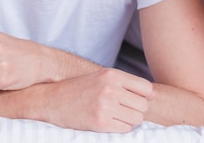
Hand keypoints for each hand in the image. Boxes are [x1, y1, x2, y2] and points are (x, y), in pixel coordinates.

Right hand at [25, 68, 153, 131]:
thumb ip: (123, 83)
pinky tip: (107, 121)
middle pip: (143, 106)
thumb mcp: (99, 78)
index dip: (143, 96)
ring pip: (136, 119)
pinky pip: (125, 129)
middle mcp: (110, 89)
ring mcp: (105, 106)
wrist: (51, 100)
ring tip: (114, 115)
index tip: (133, 99)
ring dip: (129, 120)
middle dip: (135, 110)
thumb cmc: (78, 89)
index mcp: (111, 75)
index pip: (146, 88)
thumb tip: (152, 94)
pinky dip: (119, 128)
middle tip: (121, 109)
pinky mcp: (101, 123)